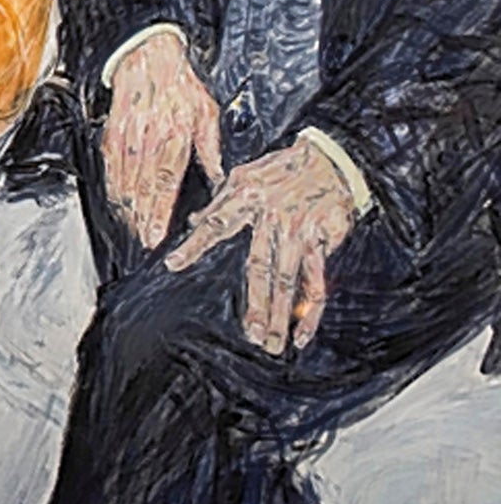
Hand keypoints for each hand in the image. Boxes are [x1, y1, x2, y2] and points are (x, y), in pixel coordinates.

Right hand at [102, 30, 224, 247]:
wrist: (146, 59)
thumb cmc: (180, 87)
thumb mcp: (206, 113)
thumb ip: (211, 148)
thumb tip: (219, 179)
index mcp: (174, 136)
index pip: (164, 182)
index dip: (158, 211)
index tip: (156, 234)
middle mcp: (146, 140)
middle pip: (141, 188)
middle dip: (142, 218)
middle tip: (144, 240)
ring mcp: (125, 138)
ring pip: (122, 181)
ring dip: (127, 208)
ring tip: (133, 228)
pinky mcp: (111, 135)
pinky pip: (110, 168)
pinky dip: (114, 188)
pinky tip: (120, 203)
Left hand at [165, 136, 355, 352]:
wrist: (331, 161)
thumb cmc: (281, 169)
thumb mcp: (245, 175)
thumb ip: (220, 201)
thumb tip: (195, 222)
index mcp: (247, 197)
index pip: (214, 225)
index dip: (194, 245)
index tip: (172, 264)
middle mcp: (273, 217)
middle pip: (260, 266)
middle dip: (256, 302)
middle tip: (249, 333)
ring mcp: (300, 232)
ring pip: (289, 281)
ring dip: (281, 315)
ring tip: (272, 343)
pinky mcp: (322, 241)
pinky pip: (317, 282)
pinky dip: (311, 311)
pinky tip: (302, 335)